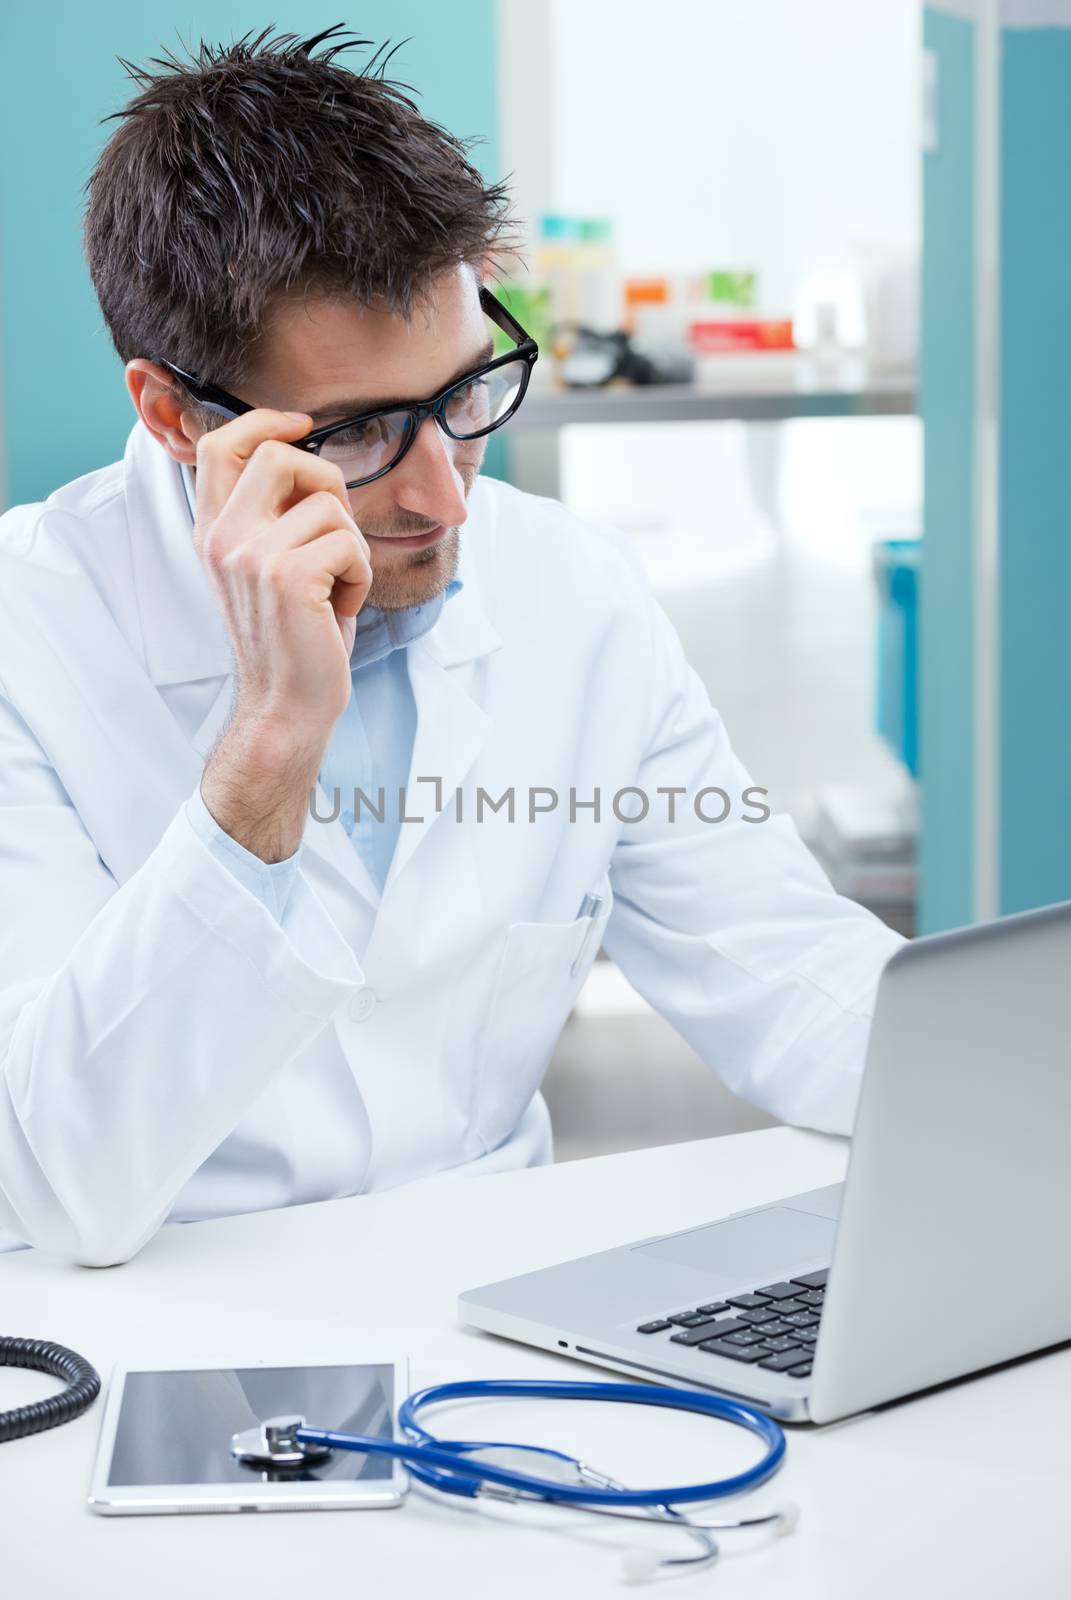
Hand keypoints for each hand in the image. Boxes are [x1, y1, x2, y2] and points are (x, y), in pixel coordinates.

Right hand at [192, 410, 372, 861]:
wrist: (285, 707)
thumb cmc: (291, 640)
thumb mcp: (268, 569)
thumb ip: (272, 517)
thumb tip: (314, 462)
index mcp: (213, 531)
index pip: (222, 445)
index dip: (265, 421)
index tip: (303, 425)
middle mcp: (223, 537)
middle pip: (282, 455)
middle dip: (328, 483)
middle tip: (336, 531)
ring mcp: (251, 555)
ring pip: (330, 506)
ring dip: (351, 547)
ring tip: (334, 589)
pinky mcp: (288, 576)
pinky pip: (350, 544)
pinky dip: (359, 576)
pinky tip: (340, 609)